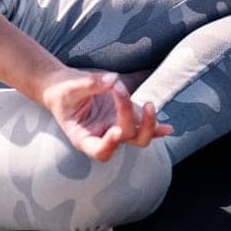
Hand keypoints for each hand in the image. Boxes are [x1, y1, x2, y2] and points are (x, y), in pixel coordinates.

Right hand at [41, 67, 171, 161]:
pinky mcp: (125, 115)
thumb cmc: (62, 91)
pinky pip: (143, 125)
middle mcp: (102, 136)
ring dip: (149, 124)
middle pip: (125, 138)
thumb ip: (90, 84)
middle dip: (130, 119)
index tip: (116, 130)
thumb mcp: (70, 87)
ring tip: (149, 105)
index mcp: (83, 137)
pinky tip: (168, 128)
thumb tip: (113, 80)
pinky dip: (155, 126)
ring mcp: (116, 126)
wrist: (64, 87)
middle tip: (122, 93)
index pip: (99, 150)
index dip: (109, 145)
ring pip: (139, 136)